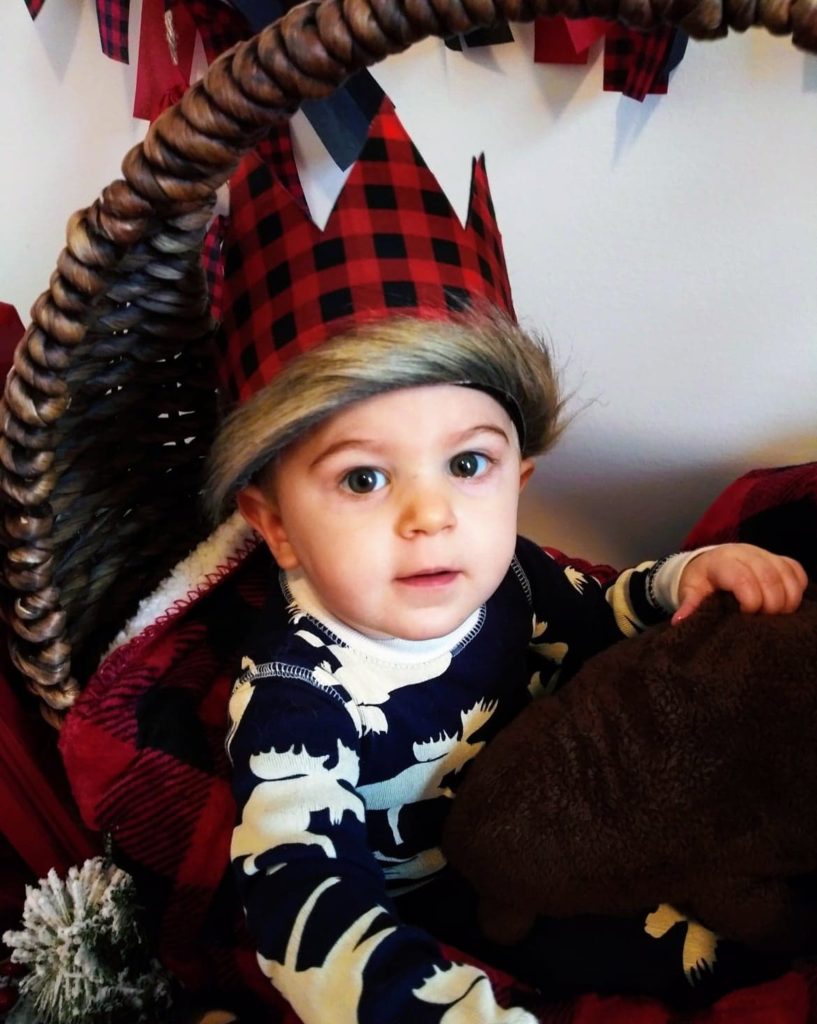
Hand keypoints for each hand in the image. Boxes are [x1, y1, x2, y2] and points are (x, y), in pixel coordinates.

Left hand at [673, 543, 807, 624]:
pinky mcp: (777, 558)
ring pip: (786, 573)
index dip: (750, 601)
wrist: (706, 564)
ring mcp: (764, 553)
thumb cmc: (699, 581)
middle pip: (769, 577)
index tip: (746, 616)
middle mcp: (746, 553)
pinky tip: (788, 604)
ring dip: (787, 599)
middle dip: (771, 604)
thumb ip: (689, 605)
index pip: (743, 578)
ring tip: (778, 616)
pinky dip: (796, 588)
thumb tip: (680, 621)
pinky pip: (796, 570)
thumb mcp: (689, 591)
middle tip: (765, 621)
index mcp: (722, 561)